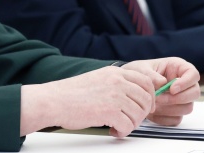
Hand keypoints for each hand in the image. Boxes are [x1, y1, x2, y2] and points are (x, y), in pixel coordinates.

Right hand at [20, 66, 154, 136]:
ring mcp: (114, 95)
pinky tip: (114, 131)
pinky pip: (128, 125)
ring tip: (120, 126)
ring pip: (139, 114)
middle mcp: (117, 81)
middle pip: (146, 98)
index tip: (147, 106)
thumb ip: (115, 83)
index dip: (150, 96)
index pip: (146, 81)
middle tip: (133, 120)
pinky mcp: (109, 111)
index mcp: (115, 72)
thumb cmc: (71, 93)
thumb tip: (132, 96)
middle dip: (142, 113)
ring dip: (132, 124)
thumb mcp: (98, 78)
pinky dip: (123, 132)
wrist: (53, 100)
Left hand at [122, 57, 200, 126]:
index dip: (186, 82)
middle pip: (194, 93)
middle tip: (159, 99)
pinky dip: (164, 118)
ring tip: (153, 105)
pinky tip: (152, 113)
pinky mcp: (174, 112)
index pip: (193, 74)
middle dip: (177, 98)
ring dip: (170, 109)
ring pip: (187, 108)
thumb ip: (151, 75)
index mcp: (177, 68)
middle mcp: (183, 83)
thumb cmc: (137, 73)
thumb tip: (163, 83)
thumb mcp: (141, 70)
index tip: (172, 88)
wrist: (127, 86)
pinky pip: (176, 119)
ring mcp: (180, 99)